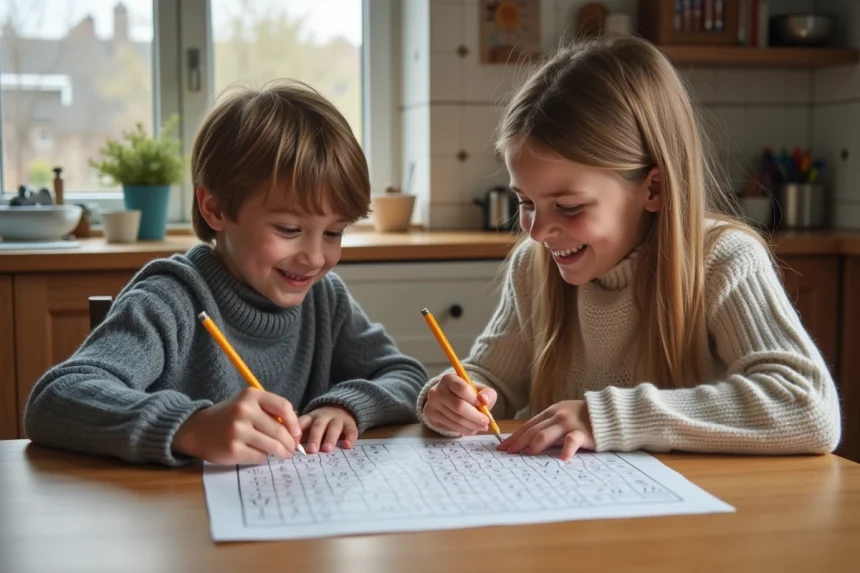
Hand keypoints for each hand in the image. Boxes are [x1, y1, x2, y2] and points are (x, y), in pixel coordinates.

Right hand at [172, 388, 301, 463]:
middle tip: (293, 449)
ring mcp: (237, 430)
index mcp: (251, 395)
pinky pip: (259, 457)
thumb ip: (270, 411)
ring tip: (284, 453)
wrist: (197, 429)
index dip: (294, 422)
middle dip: (290, 443)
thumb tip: (296, 430)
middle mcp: (244, 410)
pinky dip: (263, 457)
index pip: (283, 406)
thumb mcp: (247, 404)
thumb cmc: (229, 416)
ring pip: (272, 445)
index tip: (297, 433)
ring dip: (281, 452)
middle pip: (279, 430)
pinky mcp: (232, 449)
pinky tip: (258, 453)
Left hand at [298, 406, 357, 453]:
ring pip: (334, 428)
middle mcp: (324, 417)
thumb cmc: (321, 423)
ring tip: (327, 449)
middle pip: (318, 425)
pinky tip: (347, 446)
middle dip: (314, 438)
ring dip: (330, 438)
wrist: (342, 407)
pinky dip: (350, 438)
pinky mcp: (350, 424)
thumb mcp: (310, 424)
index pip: (302, 423)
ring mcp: (338, 420)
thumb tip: (290, 451)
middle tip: (311, 450)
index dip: (297, 433)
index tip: (293, 445)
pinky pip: (351, 430)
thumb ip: (302, 435)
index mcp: (311, 418)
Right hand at [423, 372, 497, 434]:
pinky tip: (471, 429)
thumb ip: (487, 393)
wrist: (446, 397)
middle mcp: (437, 391)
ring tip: (481, 427)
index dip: (475, 399)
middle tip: (486, 422)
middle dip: (476, 417)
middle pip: (459, 406)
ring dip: (472, 426)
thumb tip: (485, 401)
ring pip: (456, 419)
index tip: (485, 405)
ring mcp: (432, 405)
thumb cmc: (466, 393)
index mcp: (449, 379)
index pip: (462, 389)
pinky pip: (451, 427)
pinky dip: (464, 430)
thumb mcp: (479, 389)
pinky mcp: (431, 417)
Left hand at [498, 400, 594, 460]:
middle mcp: (556, 416)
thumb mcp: (562, 418)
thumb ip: (548, 427)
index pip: (527, 426)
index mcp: (550, 412)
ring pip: (546, 434)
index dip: (514, 437)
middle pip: (532, 430)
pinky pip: (572, 441)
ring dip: (534, 445)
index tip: (502, 447)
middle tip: (507, 453)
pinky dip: (566, 450)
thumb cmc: (583, 418)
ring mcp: (569, 423)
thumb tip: (527, 444)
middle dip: (518, 442)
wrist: (608, 413)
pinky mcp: (583, 432)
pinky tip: (561, 460)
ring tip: (526, 455)